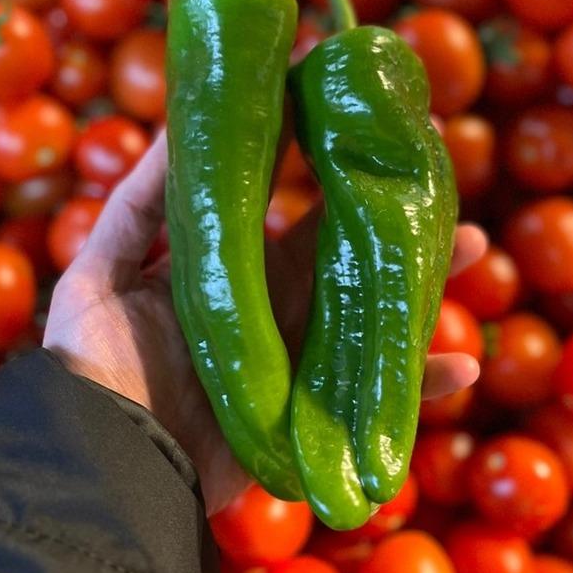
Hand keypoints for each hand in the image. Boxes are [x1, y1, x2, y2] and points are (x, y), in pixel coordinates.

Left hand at [44, 133, 484, 513]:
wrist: (108, 465)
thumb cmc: (97, 365)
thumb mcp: (101, 274)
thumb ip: (138, 204)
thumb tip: (176, 120)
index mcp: (227, 266)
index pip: (283, 199)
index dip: (317, 154)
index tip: (352, 108)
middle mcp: (270, 303)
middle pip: (344, 248)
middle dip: (389, 209)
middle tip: (434, 164)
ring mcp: (297, 355)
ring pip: (373, 307)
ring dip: (425, 278)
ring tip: (474, 243)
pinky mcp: (313, 409)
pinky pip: (377, 392)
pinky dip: (421, 382)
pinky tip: (465, 365)